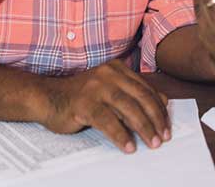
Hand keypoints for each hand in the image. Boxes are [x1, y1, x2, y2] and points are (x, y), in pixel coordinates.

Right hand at [40, 60, 169, 153]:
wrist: (48, 97)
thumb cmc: (82, 97)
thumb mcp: (111, 90)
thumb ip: (133, 94)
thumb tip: (163, 103)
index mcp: (118, 69)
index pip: (146, 89)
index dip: (159, 108)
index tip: (167, 126)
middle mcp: (109, 74)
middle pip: (141, 97)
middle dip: (155, 119)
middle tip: (163, 137)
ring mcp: (96, 87)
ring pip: (128, 108)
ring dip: (143, 128)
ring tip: (152, 143)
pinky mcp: (84, 103)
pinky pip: (108, 120)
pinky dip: (120, 135)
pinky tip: (128, 146)